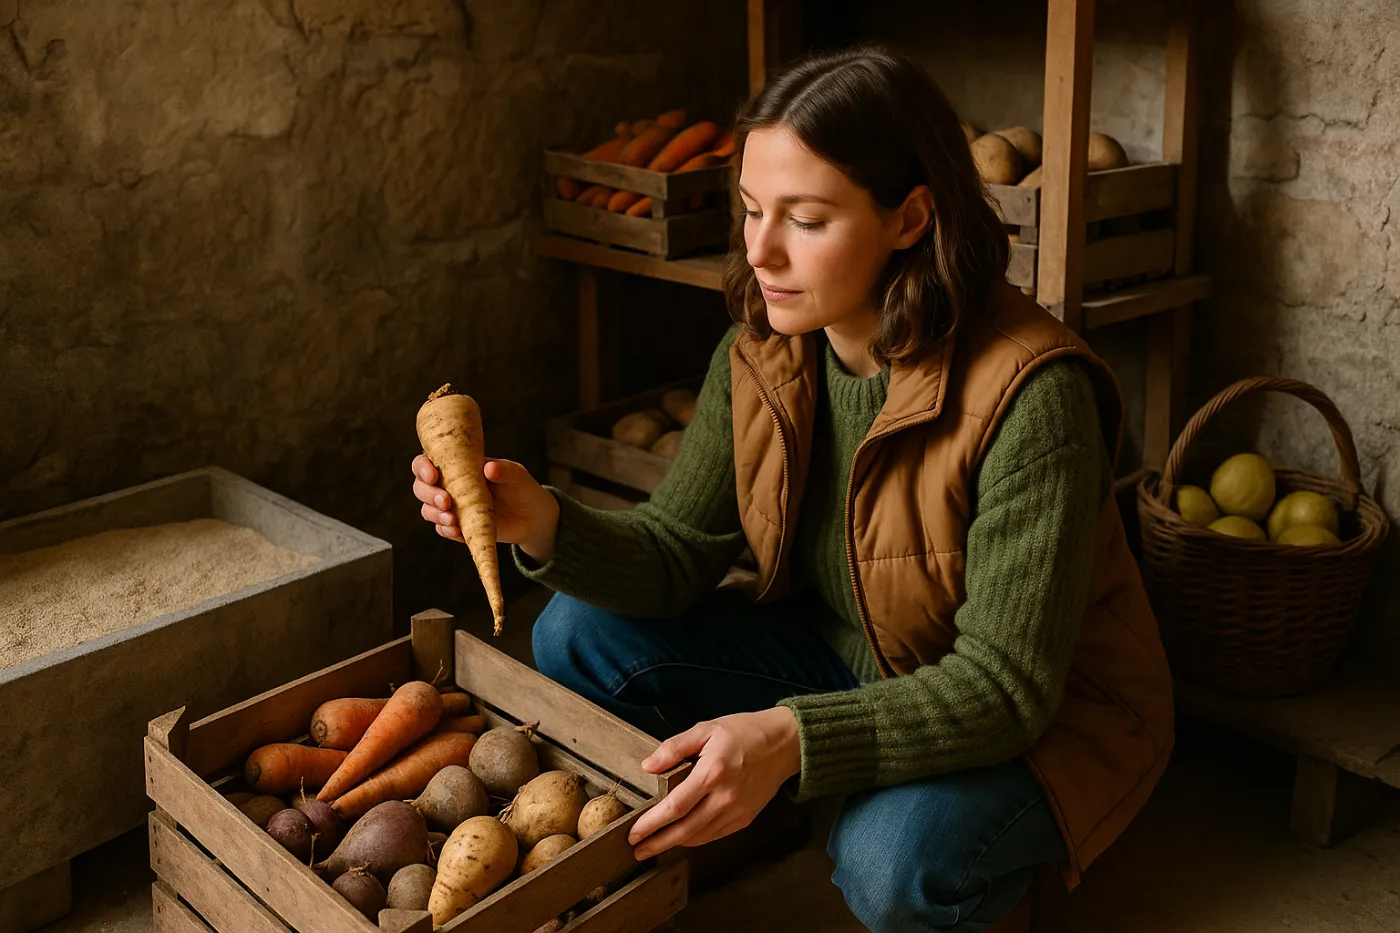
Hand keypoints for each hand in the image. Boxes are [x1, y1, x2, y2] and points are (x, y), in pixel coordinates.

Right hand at [411, 454, 560, 562]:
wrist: (533, 517)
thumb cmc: (521, 488)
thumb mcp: (516, 475)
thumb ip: (504, 470)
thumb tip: (489, 468)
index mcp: (457, 466)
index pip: (427, 463)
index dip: (422, 468)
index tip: (432, 475)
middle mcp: (449, 485)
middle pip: (421, 488)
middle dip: (428, 494)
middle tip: (446, 501)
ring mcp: (453, 507)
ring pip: (428, 510)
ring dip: (435, 514)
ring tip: (452, 519)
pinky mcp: (459, 527)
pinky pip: (443, 530)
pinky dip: (446, 530)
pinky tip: (456, 530)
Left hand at [627, 707, 800, 859]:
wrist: (784, 743)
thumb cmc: (743, 732)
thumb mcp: (706, 729)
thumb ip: (674, 747)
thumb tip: (647, 766)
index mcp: (712, 772)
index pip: (675, 807)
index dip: (651, 824)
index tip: (633, 833)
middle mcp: (725, 797)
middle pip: (685, 830)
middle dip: (657, 843)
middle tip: (636, 851)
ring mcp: (737, 811)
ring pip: (699, 837)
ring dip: (674, 845)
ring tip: (654, 847)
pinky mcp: (745, 818)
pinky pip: (714, 835)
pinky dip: (695, 840)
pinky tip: (681, 838)